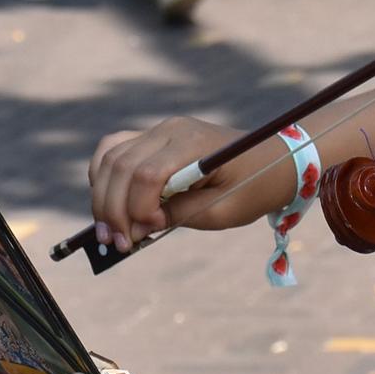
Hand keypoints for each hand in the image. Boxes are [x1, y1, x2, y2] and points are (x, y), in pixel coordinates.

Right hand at [89, 116, 281, 250]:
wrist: (272, 160)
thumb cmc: (252, 187)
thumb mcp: (220, 211)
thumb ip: (177, 216)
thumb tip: (136, 228)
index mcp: (192, 144)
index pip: (146, 174)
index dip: (138, 208)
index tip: (147, 233)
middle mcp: (170, 129)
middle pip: (120, 165)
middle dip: (112, 208)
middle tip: (118, 244)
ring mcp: (160, 130)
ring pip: (110, 156)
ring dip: (102, 195)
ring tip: (109, 231)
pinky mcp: (154, 138)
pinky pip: (115, 151)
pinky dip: (105, 177)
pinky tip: (110, 205)